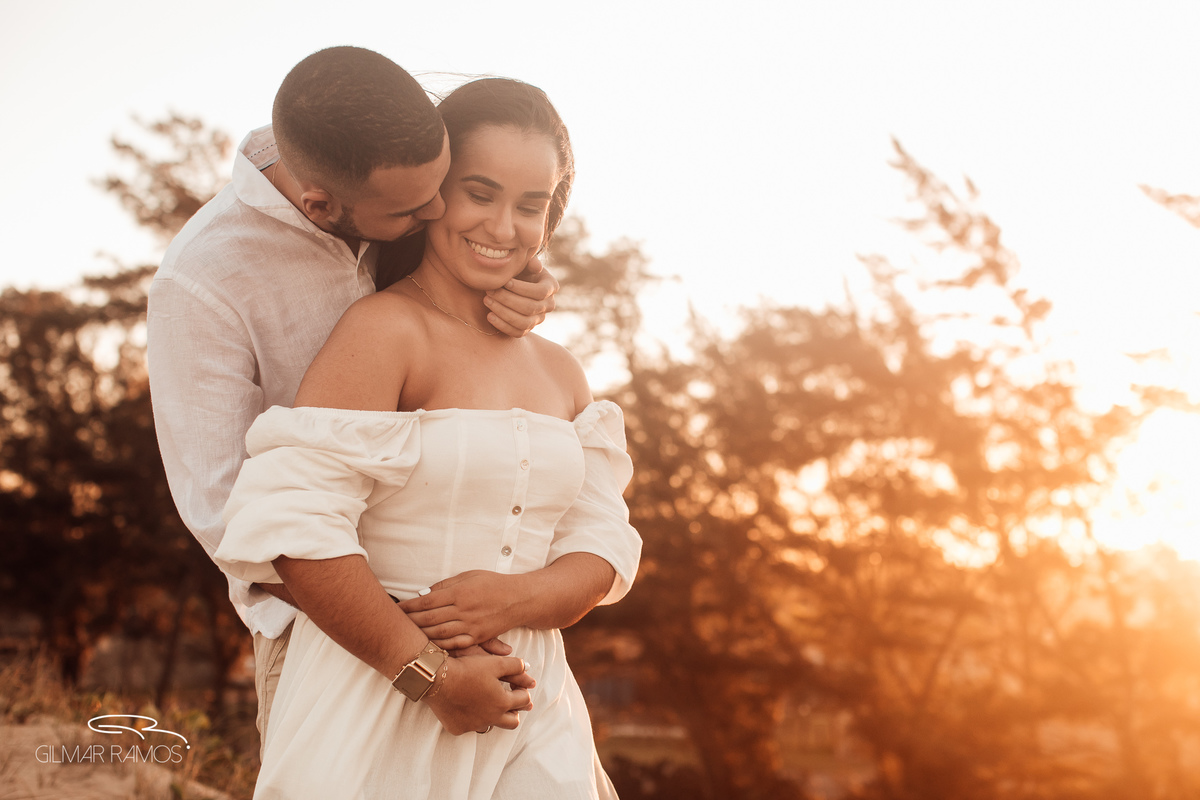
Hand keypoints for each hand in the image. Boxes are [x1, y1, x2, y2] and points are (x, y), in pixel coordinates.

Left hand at [399, 570, 525, 650]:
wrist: (519, 599)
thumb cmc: (493, 583)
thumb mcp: (469, 576)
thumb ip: (446, 585)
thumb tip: (423, 594)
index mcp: (459, 593)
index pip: (426, 601)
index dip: (408, 607)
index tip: (395, 608)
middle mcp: (463, 610)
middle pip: (429, 620)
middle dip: (409, 622)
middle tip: (394, 624)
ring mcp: (470, 626)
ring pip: (438, 635)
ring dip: (420, 636)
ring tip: (406, 637)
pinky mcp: (478, 637)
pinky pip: (454, 645)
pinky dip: (438, 646)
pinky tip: (428, 647)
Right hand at [424, 654, 533, 735]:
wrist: (437, 679)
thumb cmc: (467, 668)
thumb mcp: (494, 662)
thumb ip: (515, 666)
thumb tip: (528, 668)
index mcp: (503, 703)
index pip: (524, 700)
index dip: (523, 690)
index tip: (516, 684)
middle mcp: (491, 719)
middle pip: (513, 721)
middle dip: (514, 710)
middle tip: (508, 699)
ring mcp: (474, 726)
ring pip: (491, 726)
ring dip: (493, 716)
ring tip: (488, 703)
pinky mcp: (458, 729)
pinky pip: (470, 727)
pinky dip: (472, 718)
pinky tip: (467, 706)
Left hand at [483, 254, 557, 336]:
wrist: (513, 283)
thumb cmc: (519, 269)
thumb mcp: (524, 262)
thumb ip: (529, 261)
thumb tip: (536, 266)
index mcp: (551, 286)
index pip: (540, 292)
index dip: (522, 288)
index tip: (505, 282)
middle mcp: (549, 305)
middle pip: (530, 308)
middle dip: (508, 299)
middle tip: (490, 291)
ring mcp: (539, 319)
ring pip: (524, 322)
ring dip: (503, 312)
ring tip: (487, 301)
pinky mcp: (528, 329)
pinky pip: (517, 332)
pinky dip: (502, 326)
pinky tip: (489, 316)